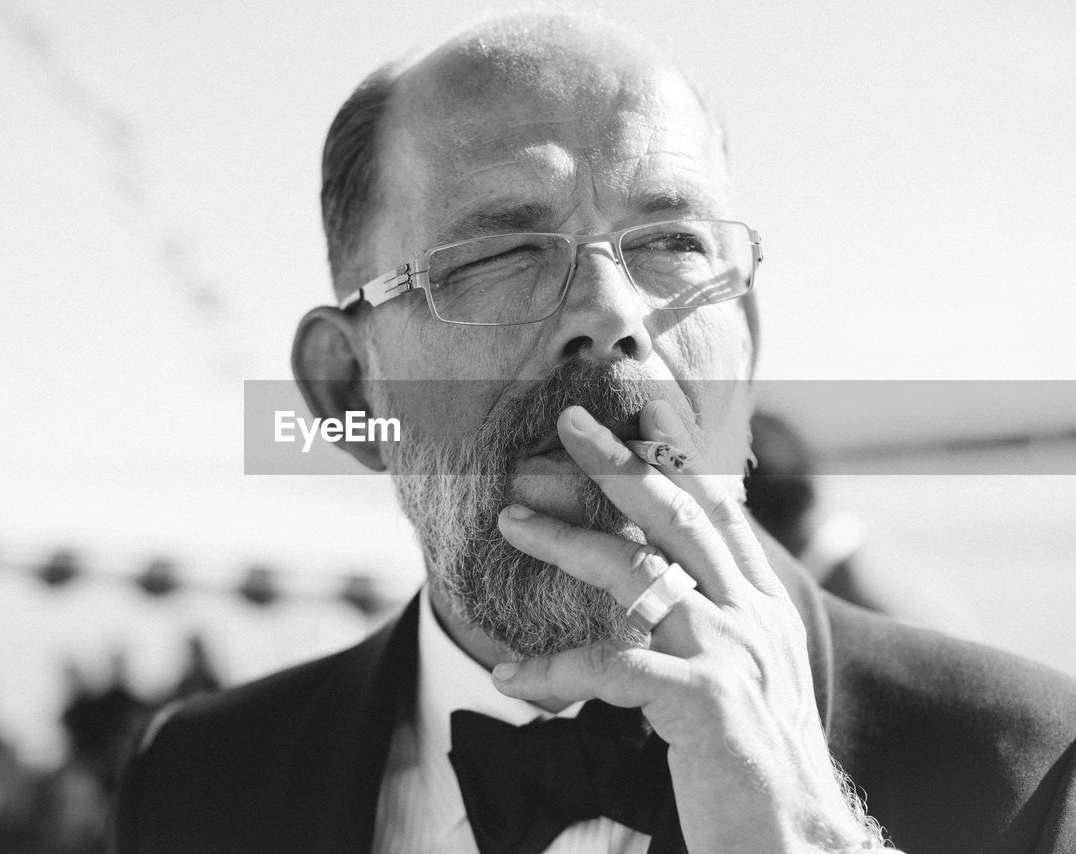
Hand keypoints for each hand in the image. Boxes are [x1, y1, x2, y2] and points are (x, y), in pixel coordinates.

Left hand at [492, 403, 880, 853]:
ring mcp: (733, 654)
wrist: (798, 844)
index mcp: (762, 607)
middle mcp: (753, 616)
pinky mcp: (706, 702)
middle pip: (677, 515)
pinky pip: (610, 667)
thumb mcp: (745, 679)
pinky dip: (553, 670)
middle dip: (617, 463)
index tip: (622, 420)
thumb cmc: (757, 768)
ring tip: (509, 523)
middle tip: (562, 428)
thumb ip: (708, 626)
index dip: (668, 458)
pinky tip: (512, 677)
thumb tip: (654, 587)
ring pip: (636, 571)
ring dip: (565, 540)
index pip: (715, 510)